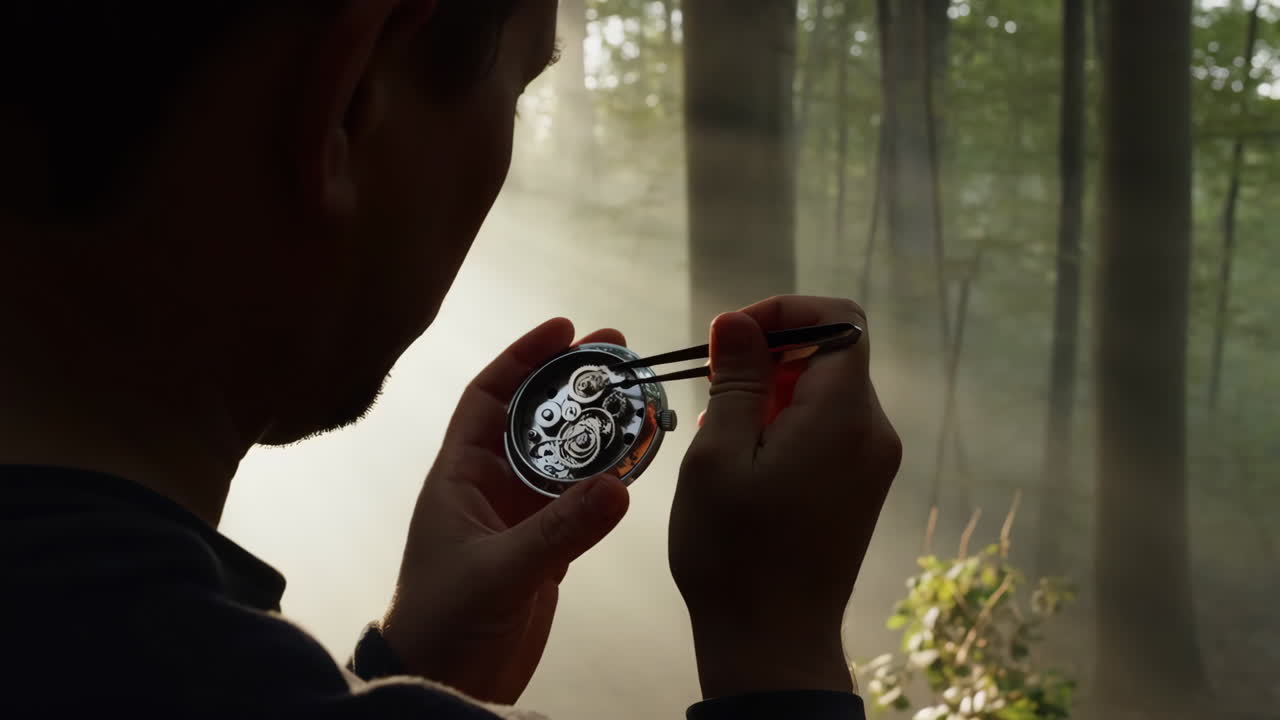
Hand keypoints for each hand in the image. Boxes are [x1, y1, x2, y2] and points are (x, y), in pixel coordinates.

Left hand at [380, 318, 630, 703]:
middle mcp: (490, 487)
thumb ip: (557, 533)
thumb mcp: (497, 572)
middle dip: (575, 384)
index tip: (566, 329)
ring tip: (639, 402)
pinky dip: (608, 485)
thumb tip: (617, 489)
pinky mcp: (544, 549)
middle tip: (620, 355)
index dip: (523, 357)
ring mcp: (519, 517)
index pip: (489, 397)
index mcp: (460, 476)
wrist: (442, 684)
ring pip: (564, 459)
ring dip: (598, 432)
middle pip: (537, 418)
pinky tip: (637, 466)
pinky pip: (580, 503)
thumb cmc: (441, 623)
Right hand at [669, 296, 901, 698]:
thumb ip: (736, 380)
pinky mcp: (862, 486)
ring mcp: (873, 462)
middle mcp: (873, 432)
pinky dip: (788, 424)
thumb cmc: (735, 552)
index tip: (732, 339)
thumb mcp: (718, 456)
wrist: (773, 642)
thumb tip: (737, 322)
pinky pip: (829, 429)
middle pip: (831, 355)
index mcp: (844, 417)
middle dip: (770, 357)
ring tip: (723, 436)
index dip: (785, 312)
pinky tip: (746, 462)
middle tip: (714, 391)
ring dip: (773, 394)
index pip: (839, 321)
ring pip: (826, 393)